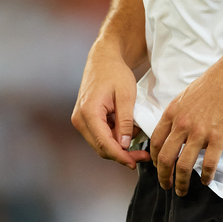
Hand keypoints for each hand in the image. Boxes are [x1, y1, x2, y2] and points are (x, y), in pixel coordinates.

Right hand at [71, 37, 150, 168]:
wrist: (104, 58)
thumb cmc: (115, 72)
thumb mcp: (126, 95)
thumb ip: (125, 121)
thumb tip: (125, 145)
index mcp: (88, 113)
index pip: (104, 144)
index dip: (121, 156)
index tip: (135, 162)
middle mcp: (80, 119)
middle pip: (101, 147)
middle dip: (122, 153)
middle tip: (142, 155)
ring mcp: (80, 119)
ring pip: (100, 142)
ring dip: (119, 144)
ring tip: (137, 133)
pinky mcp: (84, 118)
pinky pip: (99, 134)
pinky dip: (114, 135)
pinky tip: (127, 128)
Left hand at [150, 58, 222, 194]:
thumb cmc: (210, 85)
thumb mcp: (184, 96)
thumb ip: (176, 114)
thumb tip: (172, 130)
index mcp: (172, 114)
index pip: (156, 142)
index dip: (154, 159)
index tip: (157, 167)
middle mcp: (183, 125)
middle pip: (166, 159)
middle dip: (163, 177)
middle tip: (166, 186)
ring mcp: (200, 132)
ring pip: (184, 165)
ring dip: (181, 182)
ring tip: (182, 190)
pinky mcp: (218, 138)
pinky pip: (209, 164)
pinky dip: (206, 176)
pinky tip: (206, 181)